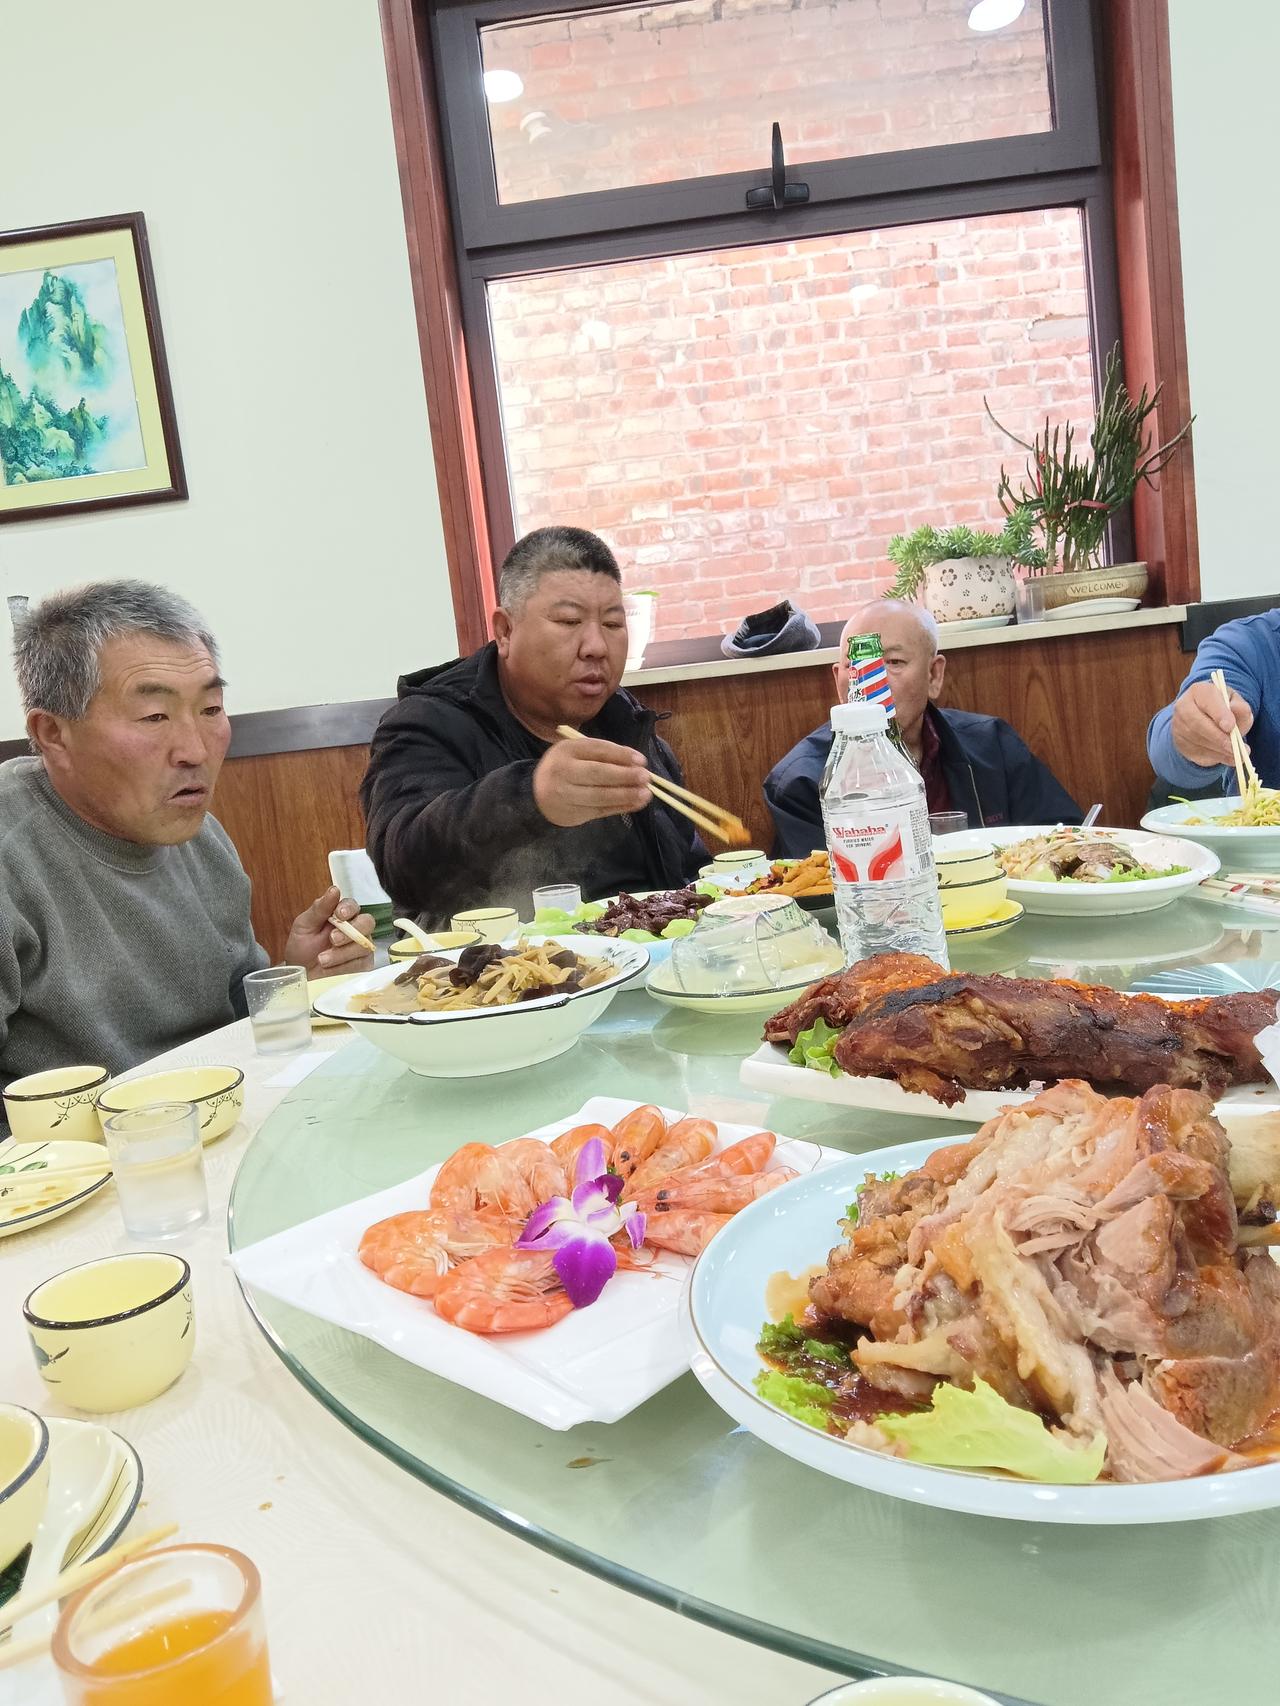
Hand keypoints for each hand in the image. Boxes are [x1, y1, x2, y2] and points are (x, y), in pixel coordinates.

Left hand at [283, 885, 376, 973]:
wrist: (300, 974)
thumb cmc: (302, 948)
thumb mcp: (304, 926)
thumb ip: (319, 908)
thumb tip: (334, 890)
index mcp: (341, 915)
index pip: (353, 905)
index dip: (348, 909)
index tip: (339, 914)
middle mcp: (356, 929)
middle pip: (367, 923)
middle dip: (349, 932)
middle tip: (332, 940)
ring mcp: (361, 948)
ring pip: (364, 945)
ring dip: (342, 954)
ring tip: (322, 960)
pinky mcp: (363, 966)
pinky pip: (362, 964)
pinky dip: (345, 967)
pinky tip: (331, 970)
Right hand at [532, 737, 650, 827]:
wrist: (536, 793)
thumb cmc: (565, 768)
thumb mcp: (578, 753)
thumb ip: (603, 754)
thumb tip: (636, 762)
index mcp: (566, 750)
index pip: (597, 750)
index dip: (621, 755)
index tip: (641, 760)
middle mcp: (563, 771)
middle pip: (598, 773)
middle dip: (625, 775)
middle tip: (646, 777)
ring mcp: (566, 795)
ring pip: (600, 795)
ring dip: (626, 795)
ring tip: (646, 793)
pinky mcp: (573, 814)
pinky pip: (601, 811)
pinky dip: (621, 807)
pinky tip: (636, 803)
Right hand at [1170, 680, 1254, 769]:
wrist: (1208, 720)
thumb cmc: (1225, 710)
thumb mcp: (1237, 705)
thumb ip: (1241, 708)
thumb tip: (1237, 710)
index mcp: (1199, 691)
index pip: (1207, 700)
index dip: (1219, 714)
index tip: (1230, 726)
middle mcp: (1183, 706)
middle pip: (1197, 723)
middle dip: (1218, 737)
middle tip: (1235, 747)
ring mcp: (1178, 725)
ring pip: (1196, 740)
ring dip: (1217, 749)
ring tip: (1236, 753)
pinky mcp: (1179, 742)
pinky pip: (1195, 752)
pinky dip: (1214, 756)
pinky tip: (1228, 757)